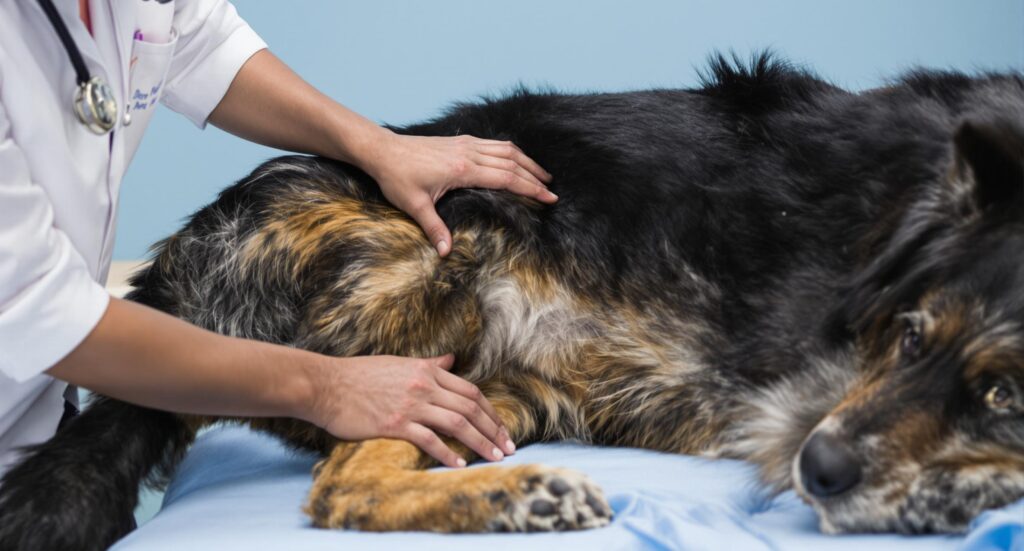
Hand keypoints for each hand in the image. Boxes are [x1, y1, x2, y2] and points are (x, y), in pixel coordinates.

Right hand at [307, 353, 514, 467]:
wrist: (327, 385)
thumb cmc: (359, 375)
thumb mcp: (399, 362)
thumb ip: (428, 365)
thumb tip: (451, 359)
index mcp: (426, 371)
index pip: (470, 391)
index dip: (490, 411)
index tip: (500, 427)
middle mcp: (424, 386)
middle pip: (470, 408)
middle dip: (493, 429)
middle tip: (507, 446)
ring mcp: (410, 405)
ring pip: (457, 423)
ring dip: (479, 442)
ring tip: (493, 457)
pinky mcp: (395, 424)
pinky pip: (429, 439)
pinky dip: (447, 453)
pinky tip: (459, 464)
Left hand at [364, 131, 556, 255]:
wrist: (382, 150)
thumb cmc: (397, 177)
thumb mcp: (414, 206)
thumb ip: (434, 228)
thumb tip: (445, 252)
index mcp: (462, 170)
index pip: (506, 178)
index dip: (529, 188)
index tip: (547, 197)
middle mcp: (468, 153)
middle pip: (512, 163)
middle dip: (535, 177)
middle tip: (552, 191)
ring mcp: (466, 144)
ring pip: (506, 149)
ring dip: (527, 162)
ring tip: (542, 175)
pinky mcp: (460, 141)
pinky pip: (494, 144)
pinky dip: (511, 152)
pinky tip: (516, 161)